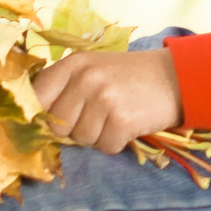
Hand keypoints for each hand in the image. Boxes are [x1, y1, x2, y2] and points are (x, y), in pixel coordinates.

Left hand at [34, 47, 183, 153]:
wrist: (175, 77)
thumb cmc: (128, 76)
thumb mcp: (92, 69)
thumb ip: (64, 87)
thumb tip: (36, 120)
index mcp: (73, 63)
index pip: (36, 97)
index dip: (41, 115)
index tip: (52, 120)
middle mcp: (86, 79)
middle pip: (57, 125)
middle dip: (74, 128)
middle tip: (96, 116)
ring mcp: (104, 99)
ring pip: (82, 139)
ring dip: (98, 136)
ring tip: (114, 117)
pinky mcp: (122, 120)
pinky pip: (106, 147)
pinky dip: (116, 142)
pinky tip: (128, 125)